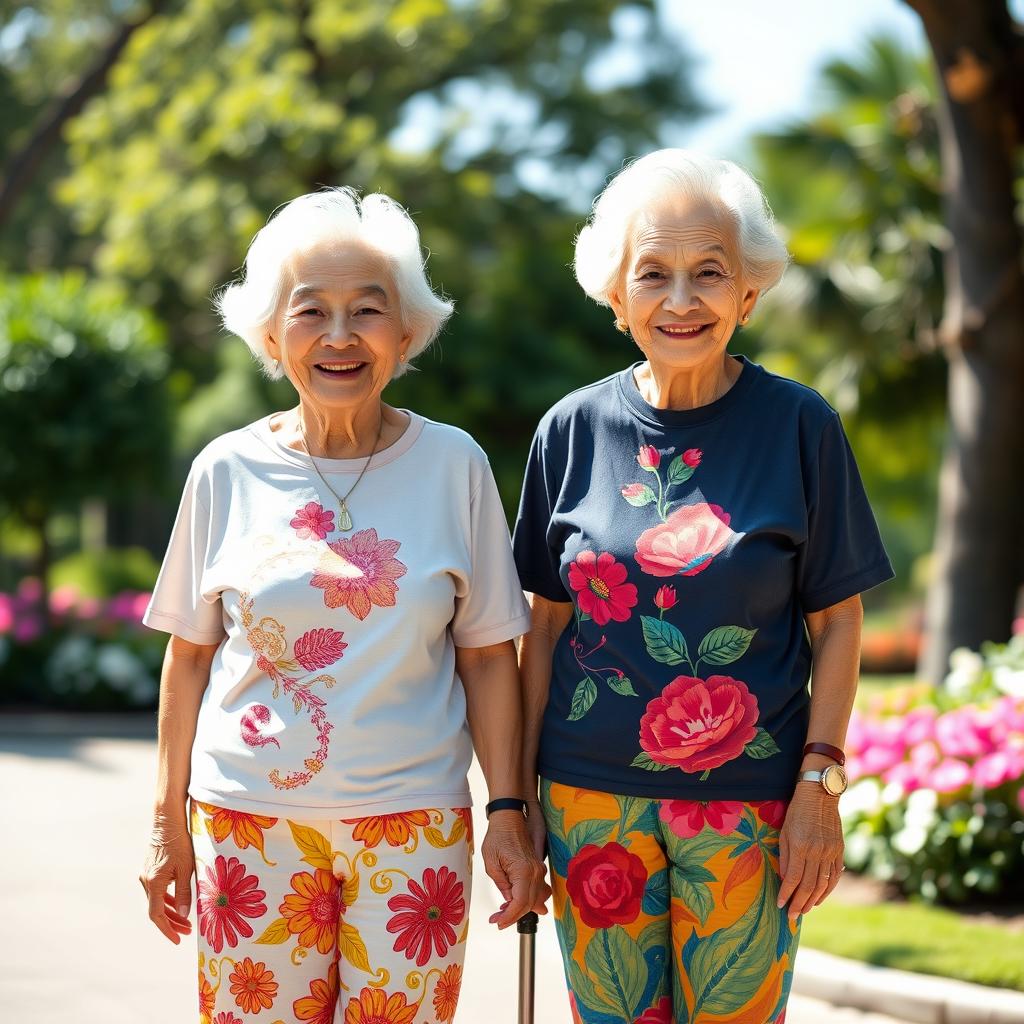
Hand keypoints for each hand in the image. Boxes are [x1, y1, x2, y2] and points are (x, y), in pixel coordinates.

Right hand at [140, 813, 194, 943]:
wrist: (167, 821)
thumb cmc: (179, 842)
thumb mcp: (186, 868)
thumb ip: (184, 892)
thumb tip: (185, 915)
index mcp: (153, 883)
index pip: (156, 915)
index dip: (167, 929)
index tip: (177, 939)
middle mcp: (145, 881)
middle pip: (156, 909)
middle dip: (171, 923)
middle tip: (186, 932)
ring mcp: (146, 875)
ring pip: (157, 900)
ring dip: (170, 912)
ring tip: (186, 921)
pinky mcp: (150, 870)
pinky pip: (157, 891)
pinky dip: (167, 899)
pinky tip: (178, 903)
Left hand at [482, 811, 550, 928]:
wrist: (509, 819)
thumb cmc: (498, 836)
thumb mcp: (491, 863)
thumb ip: (501, 885)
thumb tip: (508, 901)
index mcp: (523, 871)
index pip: (520, 903)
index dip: (509, 916)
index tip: (498, 922)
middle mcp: (536, 872)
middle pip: (529, 904)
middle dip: (512, 915)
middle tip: (497, 918)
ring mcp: (539, 870)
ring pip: (536, 899)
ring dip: (522, 908)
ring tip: (505, 910)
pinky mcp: (538, 868)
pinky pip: (539, 890)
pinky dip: (530, 899)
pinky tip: (517, 902)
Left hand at [776, 784, 843, 922]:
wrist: (820, 795)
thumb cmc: (797, 811)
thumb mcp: (785, 831)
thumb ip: (785, 856)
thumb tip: (784, 879)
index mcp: (800, 846)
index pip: (792, 879)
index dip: (786, 894)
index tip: (780, 905)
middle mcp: (817, 852)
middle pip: (808, 886)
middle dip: (799, 903)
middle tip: (792, 916)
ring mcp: (830, 852)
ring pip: (823, 885)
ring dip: (813, 901)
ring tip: (804, 910)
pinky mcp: (839, 852)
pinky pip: (835, 877)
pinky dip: (827, 890)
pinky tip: (819, 898)